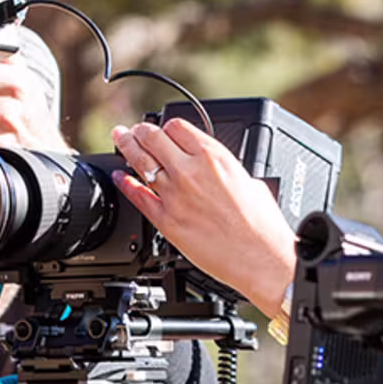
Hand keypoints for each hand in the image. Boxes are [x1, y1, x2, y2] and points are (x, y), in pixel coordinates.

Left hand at [110, 118, 295, 317]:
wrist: (261, 257)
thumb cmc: (262, 225)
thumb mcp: (249, 180)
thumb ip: (225, 169)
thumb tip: (215, 169)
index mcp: (214, 156)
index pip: (177, 126)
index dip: (166, 126)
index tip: (163, 129)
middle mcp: (191, 171)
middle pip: (152, 137)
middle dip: (140, 131)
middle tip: (133, 130)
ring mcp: (175, 195)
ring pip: (140, 161)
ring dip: (127, 147)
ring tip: (120, 140)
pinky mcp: (166, 221)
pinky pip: (137, 196)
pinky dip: (125, 184)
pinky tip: (120, 177)